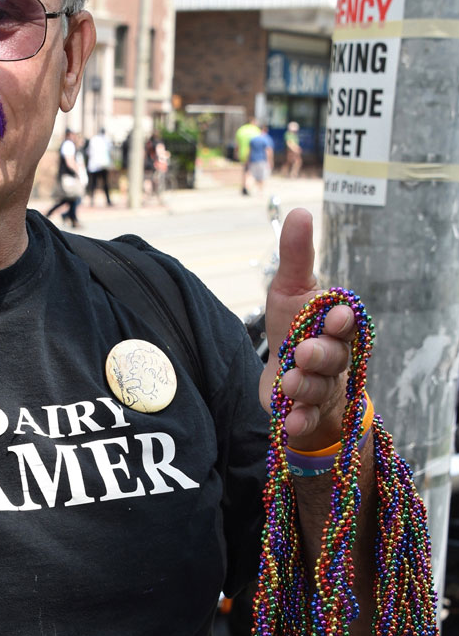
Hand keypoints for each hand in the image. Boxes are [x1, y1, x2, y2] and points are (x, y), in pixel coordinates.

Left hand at [259, 208, 356, 450]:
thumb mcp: (290, 292)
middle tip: (306, 351)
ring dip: (305, 386)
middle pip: (334, 357)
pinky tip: (289, 424)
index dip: (342, 321)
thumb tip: (300, 211)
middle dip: (322, 354)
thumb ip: (295, 257)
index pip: (346, 323)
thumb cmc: (295, 329)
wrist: (290, 379)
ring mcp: (323, 388)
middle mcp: (336, 358)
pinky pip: (307, 420)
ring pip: (319, 388)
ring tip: (288, 382)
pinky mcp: (306, 414)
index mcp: (336, 327)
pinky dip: (299, 423)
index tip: (336, 315)